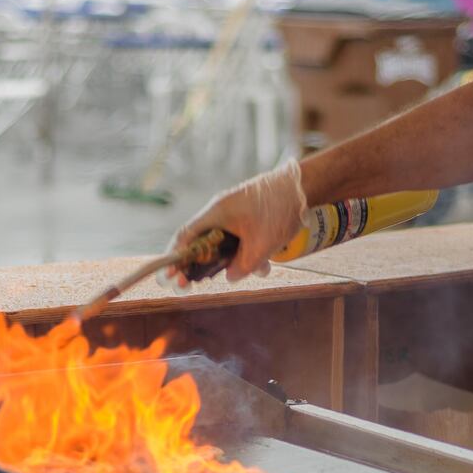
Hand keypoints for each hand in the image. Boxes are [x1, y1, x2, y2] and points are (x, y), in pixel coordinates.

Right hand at [170, 160, 307, 283]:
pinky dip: (248, 253)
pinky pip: (239, 240)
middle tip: (191, 285)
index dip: (175, 258)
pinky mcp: (247, 217)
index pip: (186, 237)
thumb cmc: (279, 211)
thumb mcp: (261, 246)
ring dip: (235, 262)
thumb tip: (229, 277)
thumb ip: (242, 266)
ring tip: (260, 271)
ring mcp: (234, 214)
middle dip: (199, 265)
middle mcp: (220, 212)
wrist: (303, 188)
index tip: (170, 276)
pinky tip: (267, 264)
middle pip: (200, 243)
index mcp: (216, 213)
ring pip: (223, 244)